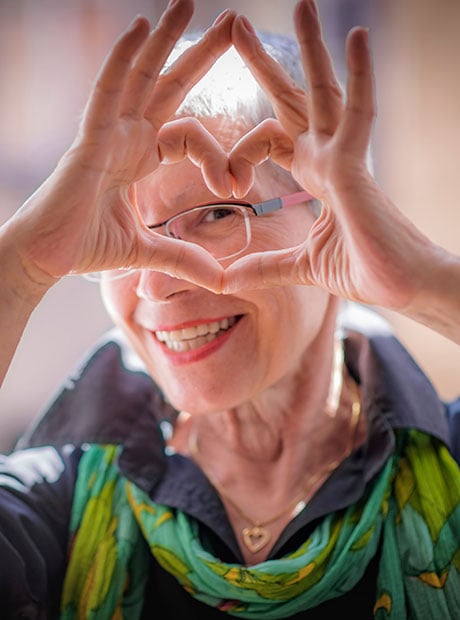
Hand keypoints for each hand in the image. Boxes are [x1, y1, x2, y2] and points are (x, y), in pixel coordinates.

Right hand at [4, 0, 233, 292]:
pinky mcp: (89, 140)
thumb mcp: (147, 250)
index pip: (188, 134)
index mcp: (140, 159)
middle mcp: (126, 138)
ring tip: (187, 2)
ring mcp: (107, 134)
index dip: (217, 154)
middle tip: (233, 21)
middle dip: (200, 55)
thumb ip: (183, 257)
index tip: (238, 184)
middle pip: (169, 86)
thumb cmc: (85, 247)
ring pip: (140, 77)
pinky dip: (124, 59)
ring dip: (164, 39)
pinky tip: (142, 26)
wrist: (46, 259)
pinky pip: (108, 91)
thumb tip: (220, 278)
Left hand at [224, 0, 439, 314]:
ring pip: (324, 93)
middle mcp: (328, 159)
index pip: (271, 140)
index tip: (226, 183)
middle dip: (265, 66)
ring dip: (311, 49)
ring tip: (302, 4)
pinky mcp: (359, 169)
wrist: (404, 289)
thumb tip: (225, 280)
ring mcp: (344, 160)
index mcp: (315, 177)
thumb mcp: (300, 266)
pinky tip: (355, 34)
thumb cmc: (365, 271)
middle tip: (237, 26)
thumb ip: (264, 266)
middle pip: (292, 101)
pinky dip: (359, 75)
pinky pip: (359, 113)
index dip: (240, 152)